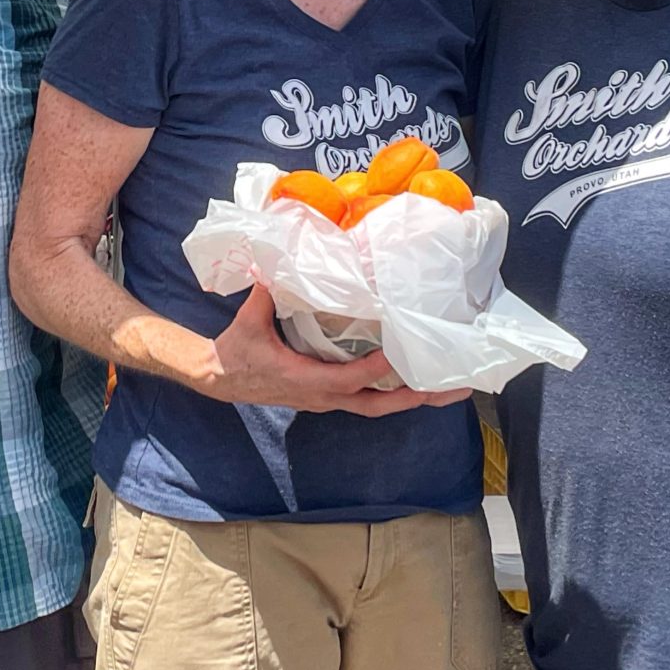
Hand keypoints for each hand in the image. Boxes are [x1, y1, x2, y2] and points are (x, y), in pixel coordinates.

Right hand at [195, 283, 469, 416]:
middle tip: (450, 387)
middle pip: (377, 405)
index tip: (401, 354)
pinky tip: (413, 382)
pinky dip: (393, 394)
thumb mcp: (249, 322)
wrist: (220, 379)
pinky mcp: (327, 397)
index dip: (377, 369)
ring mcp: (326, 400)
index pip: (349, 379)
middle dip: (415, 397)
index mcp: (305, 380)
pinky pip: (367, 400)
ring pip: (376, 407)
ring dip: (411, 399)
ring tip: (446, 388)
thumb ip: (266, 294)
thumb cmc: (236, 351)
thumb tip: (278, 262)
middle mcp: (322, 397)